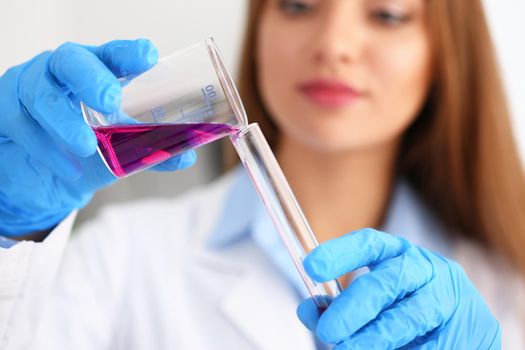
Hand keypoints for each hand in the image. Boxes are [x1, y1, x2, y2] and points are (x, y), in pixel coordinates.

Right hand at [0, 39, 195, 236]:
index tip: (149, 57)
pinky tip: (67, 166)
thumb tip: (186, 158)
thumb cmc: (83, 142)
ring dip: (64, 122)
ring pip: (41, 95)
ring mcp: (30, 86)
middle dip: (91, 77)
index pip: (112, 55)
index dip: (128, 53)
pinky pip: (20, 126)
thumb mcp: (118, 145)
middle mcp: (62, 71)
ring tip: (86, 146)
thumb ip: (148, 148)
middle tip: (111, 99)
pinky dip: (45, 149)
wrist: (38, 168)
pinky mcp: (6, 110)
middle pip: (71, 60)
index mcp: (96, 71)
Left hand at [297, 228, 500, 348]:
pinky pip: (432, 343)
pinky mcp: (472, 326)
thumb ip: (339, 305)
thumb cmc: (405, 309)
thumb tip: (308, 310)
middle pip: (386, 282)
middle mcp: (425, 268)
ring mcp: (448, 296)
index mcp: (398, 254)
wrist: (463, 326)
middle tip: (328, 331)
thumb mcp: (373, 302)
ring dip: (376, 337)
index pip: (368, 244)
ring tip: (348, 349)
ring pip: (409, 315)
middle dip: (353, 307)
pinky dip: (405, 349)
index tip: (311, 265)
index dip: (339, 253)